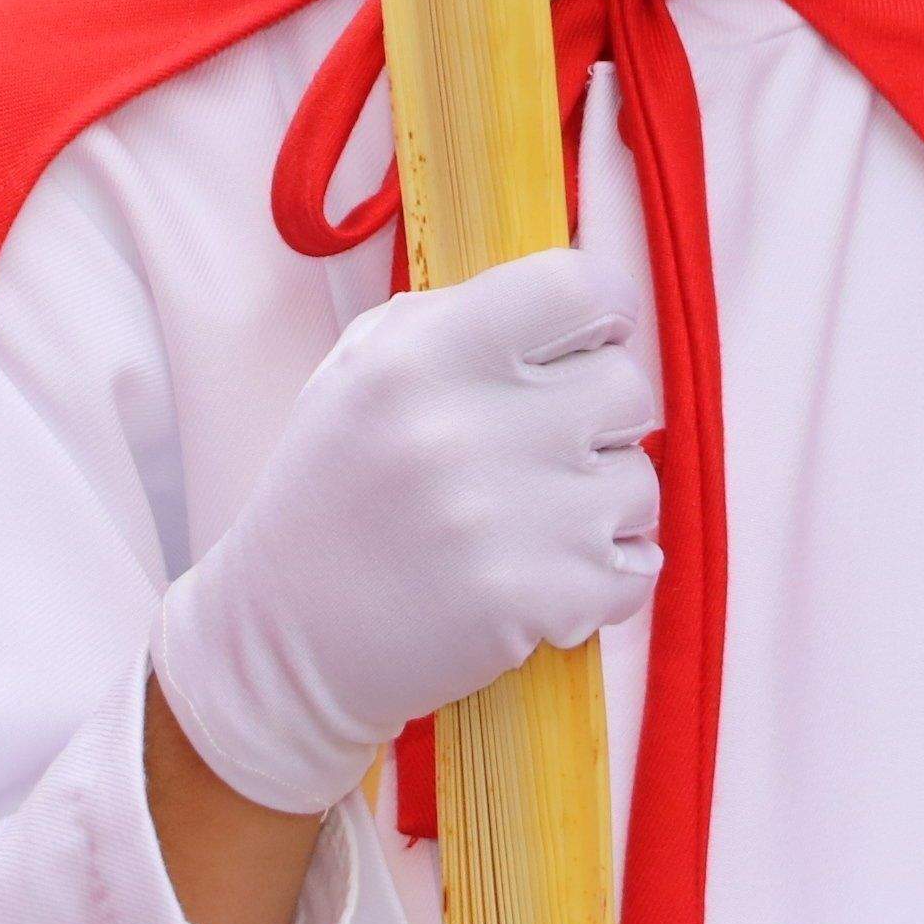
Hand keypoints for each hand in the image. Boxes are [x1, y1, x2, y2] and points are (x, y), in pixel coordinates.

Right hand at [152, 247, 660, 815]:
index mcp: (422, 354)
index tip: (582, 348)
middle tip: (547, 453)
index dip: (600, 314)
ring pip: (640, 484)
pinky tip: (548, 578)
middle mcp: (465, 427)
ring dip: (605, 507)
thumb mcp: (361, 371)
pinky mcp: (532, 602)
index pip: (578, 285)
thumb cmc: (336, 489)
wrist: (283, 638)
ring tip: (538, 525)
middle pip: (628, 387)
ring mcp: (505, 519)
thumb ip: (462, 318)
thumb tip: (578, 303)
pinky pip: (637, 569)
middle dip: (601, 421)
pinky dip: (607, 579)